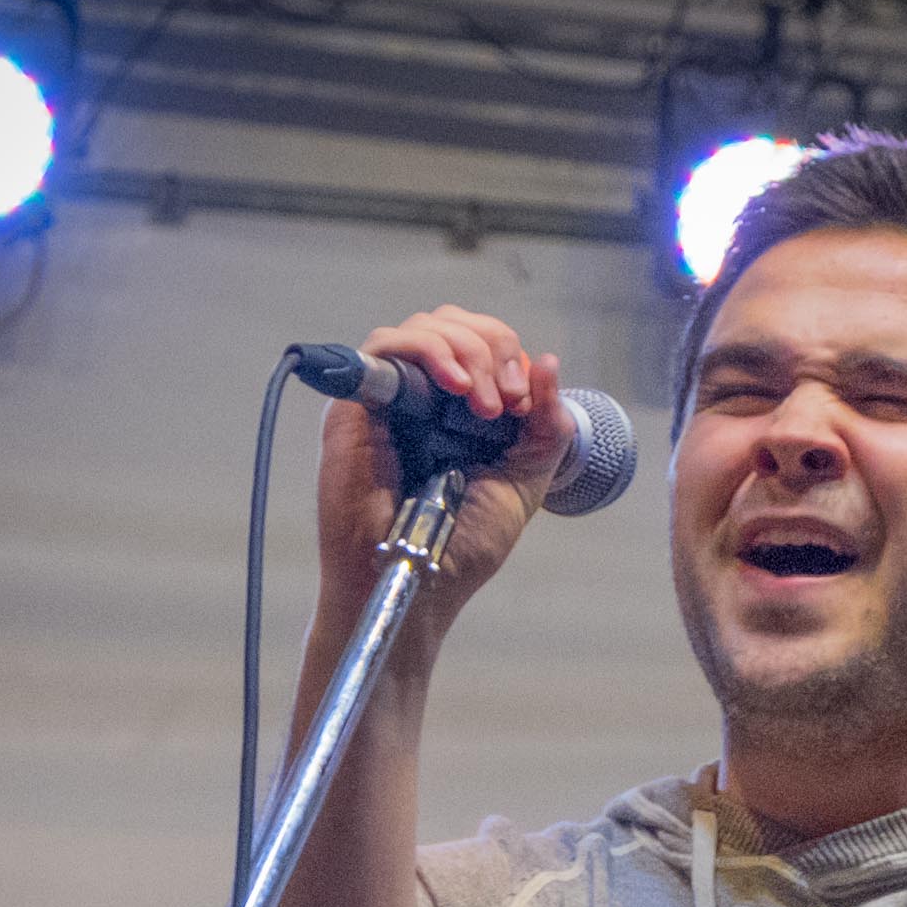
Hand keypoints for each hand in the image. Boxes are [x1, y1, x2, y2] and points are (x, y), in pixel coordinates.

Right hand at [314, 305, 573, 639]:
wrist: (422, 582)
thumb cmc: (464, 546)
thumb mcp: (524, 481)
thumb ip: (545, 427)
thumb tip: (548, 361)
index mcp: (460, 411)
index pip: (483, 344)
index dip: (510, 355)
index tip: (526, 404)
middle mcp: (423, 398)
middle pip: (454, 323)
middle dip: (494, 346)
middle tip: (509, 399)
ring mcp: (389, 398)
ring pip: (424, 327)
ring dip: (467, 350)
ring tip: (485, 404)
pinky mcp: (357, 405)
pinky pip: (385, 345)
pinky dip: (427, 351)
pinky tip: (456, 386)